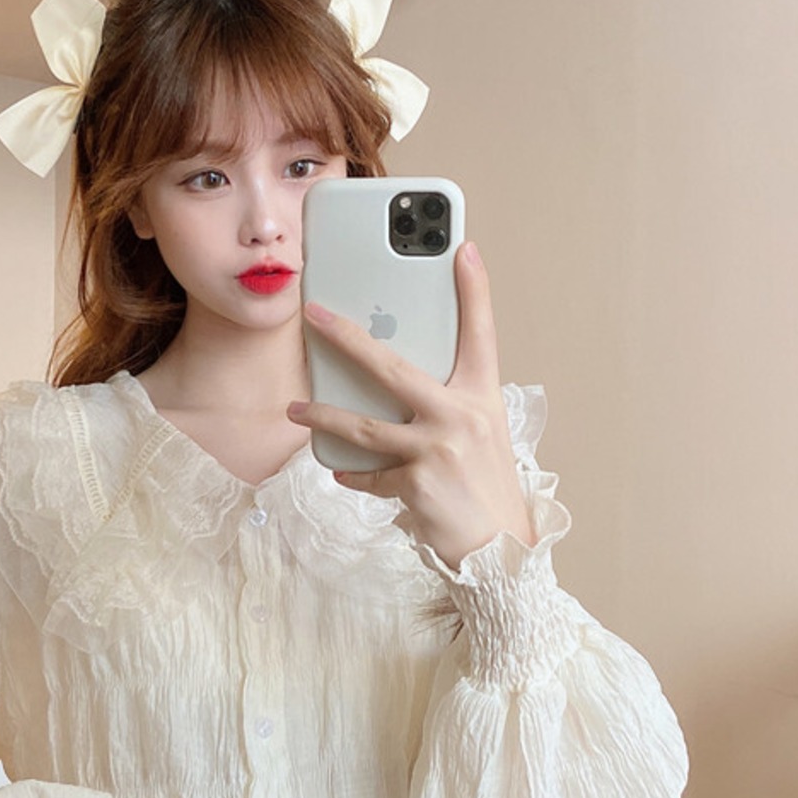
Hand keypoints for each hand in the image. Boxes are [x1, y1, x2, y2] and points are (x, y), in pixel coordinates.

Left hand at [289, 241, 534, 568]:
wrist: (500, 549)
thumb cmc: (486, 486)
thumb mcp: (480, 434)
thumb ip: (447, 403)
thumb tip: (395, 382)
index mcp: (482, 397)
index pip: (480, 333)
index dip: (473, 290)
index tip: (462, 248)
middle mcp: (461, 415)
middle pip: (392, 366)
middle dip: (347, 337)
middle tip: (314, 314)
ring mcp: (437, 448)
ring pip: (363, 424)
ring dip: (323, 416)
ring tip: (297, 411)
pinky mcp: (417, 482)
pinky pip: (371, 473)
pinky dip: (355, 474)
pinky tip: (341, 471)